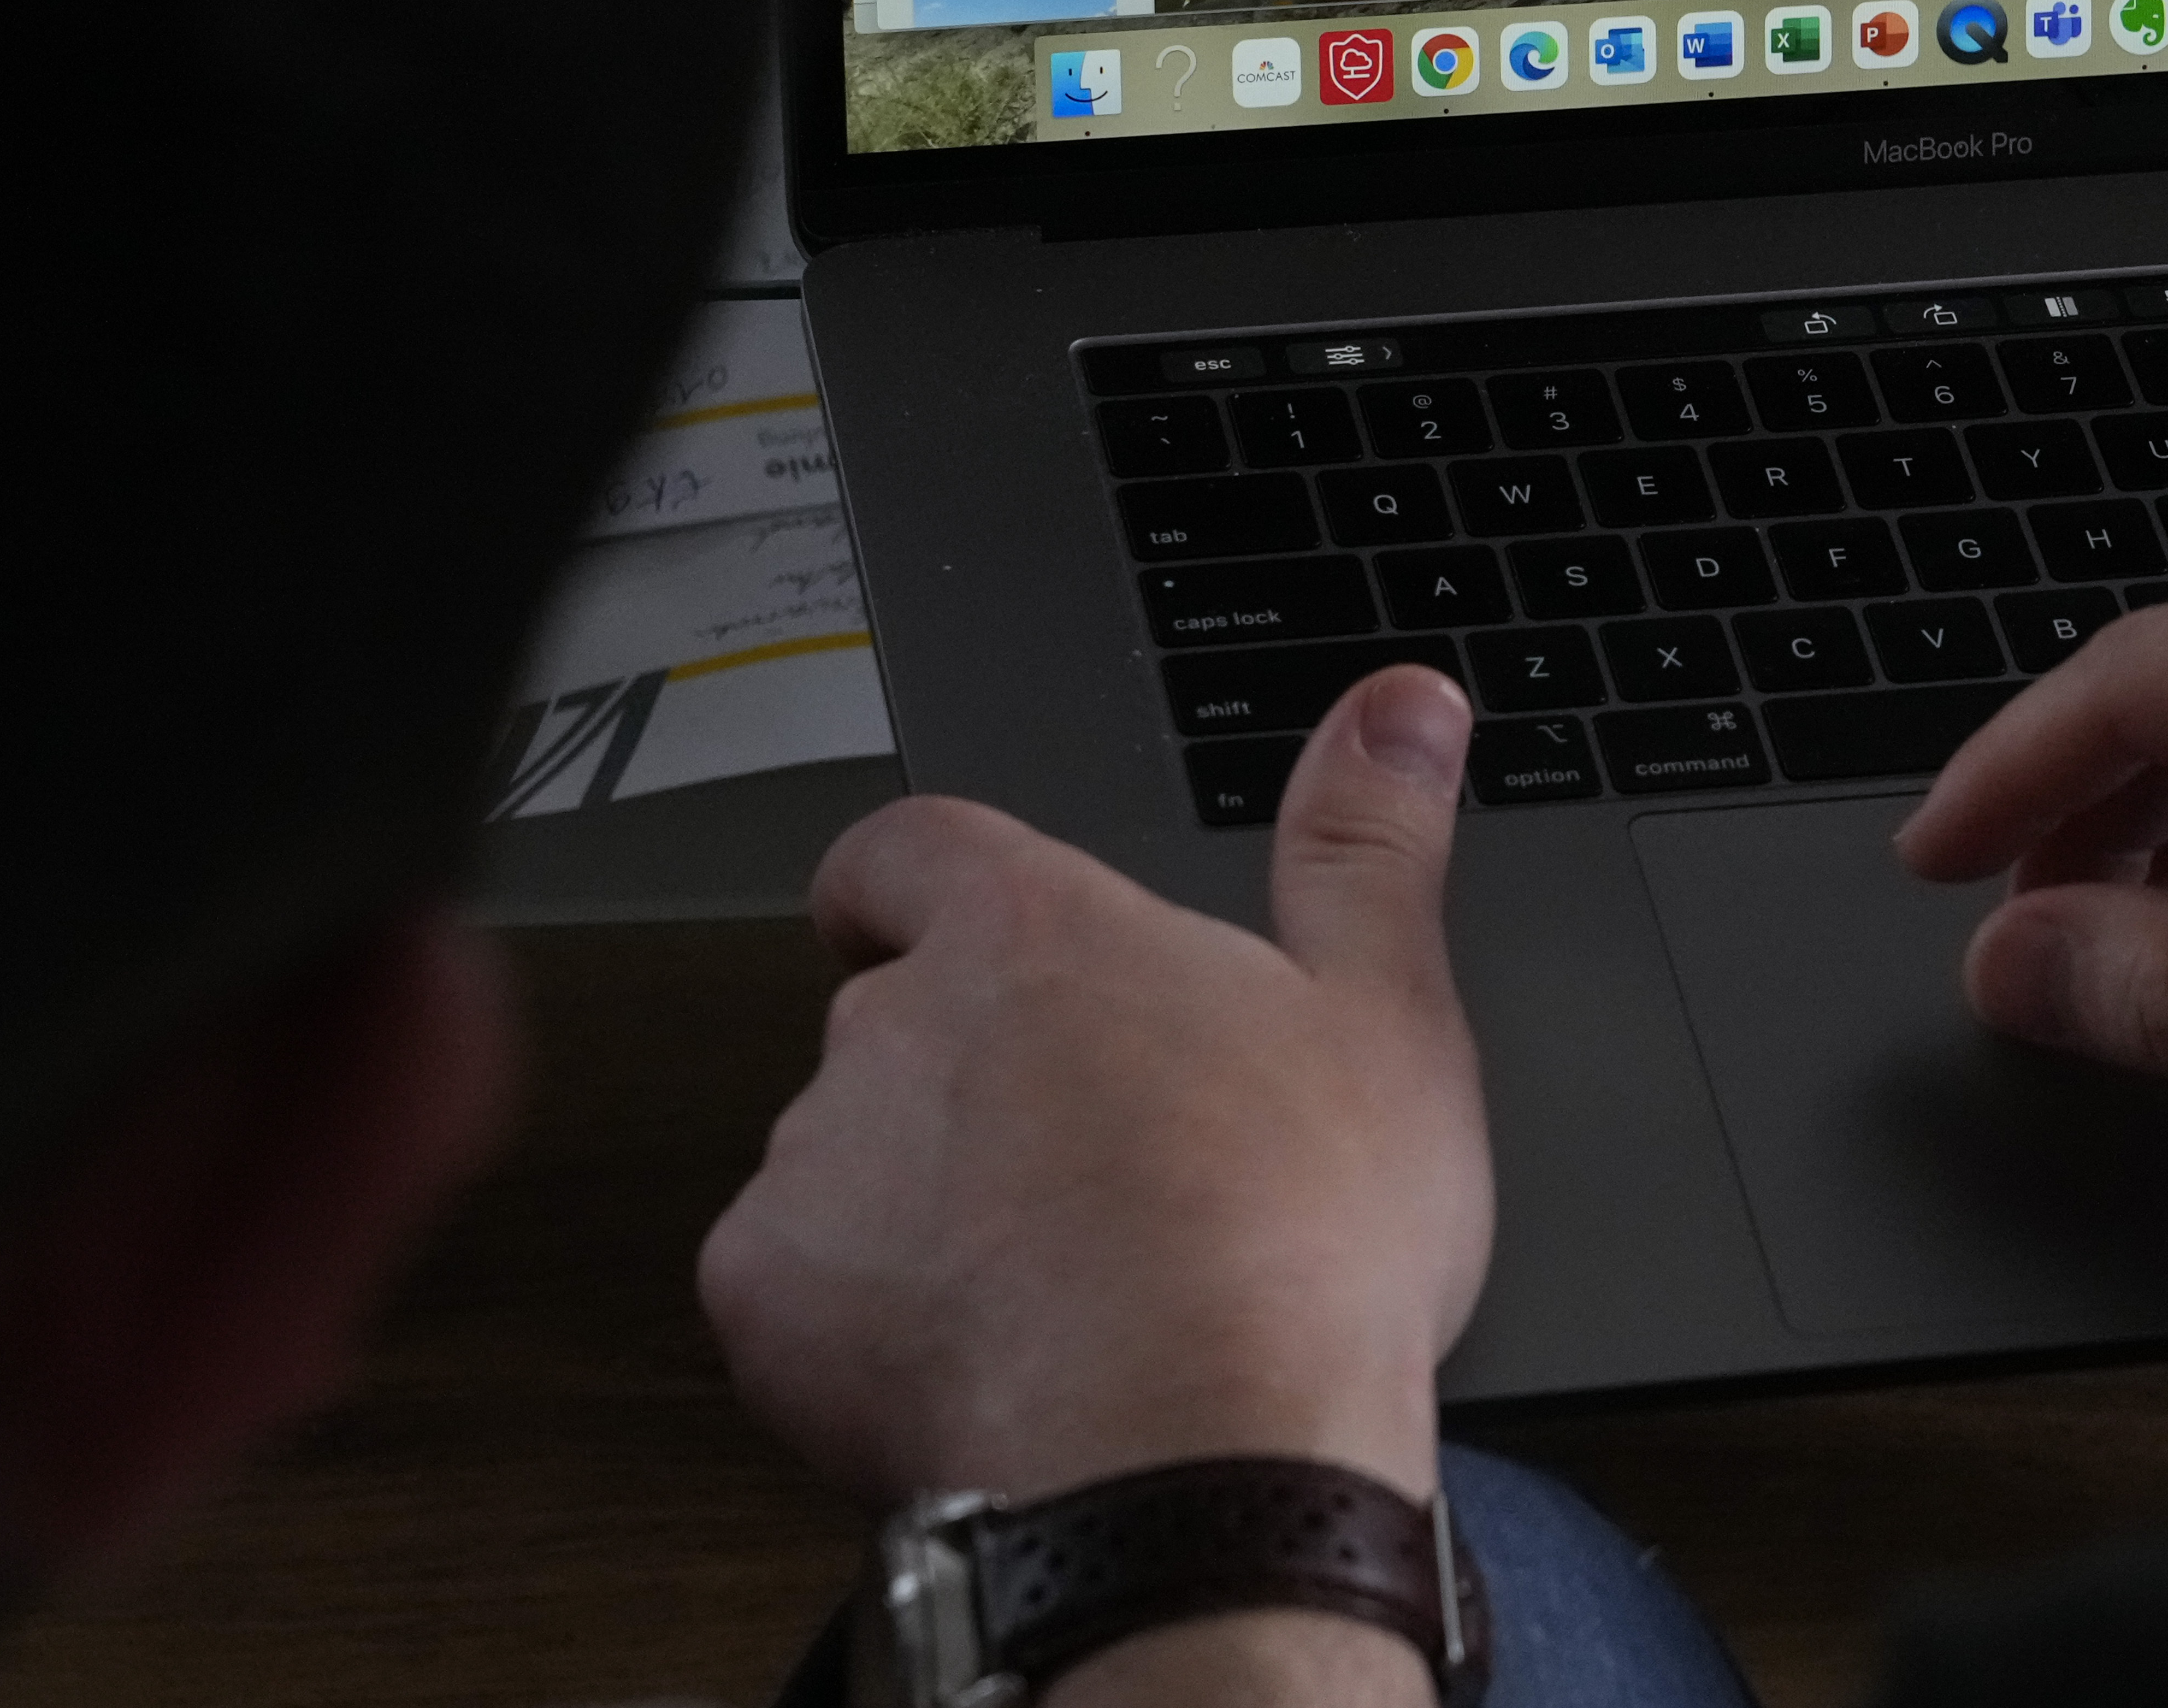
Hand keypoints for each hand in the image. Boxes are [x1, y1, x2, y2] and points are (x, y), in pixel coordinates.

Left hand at [699, 667, 1488, 1509]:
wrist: (1197, 1462)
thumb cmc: (1295, 1248)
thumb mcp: (1386, 1016)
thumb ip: (1369, 842)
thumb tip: (1403, 705)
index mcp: (1033, 934)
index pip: (904, 851)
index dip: (911, 891)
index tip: (952, 941)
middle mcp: (896, 1025)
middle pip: (891, 1026)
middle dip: (966, 1090)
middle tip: (1092, 1176)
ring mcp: (816, 1162)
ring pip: (845, 1167)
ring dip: (919, 1212)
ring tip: (1057, 1293)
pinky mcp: (764, 1300)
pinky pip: (794, 1295)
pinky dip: (862, 1330)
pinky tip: (983, 1365)